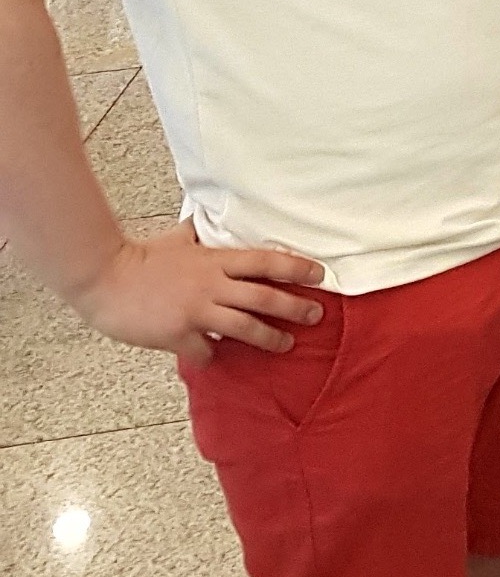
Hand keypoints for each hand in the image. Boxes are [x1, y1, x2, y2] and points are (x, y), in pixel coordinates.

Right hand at [73, 222, 325, 361]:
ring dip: (269, 337)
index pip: (267, 261)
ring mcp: (196, 311)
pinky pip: (205, 350)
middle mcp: (212, 285)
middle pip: (264, 297)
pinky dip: (213, 355)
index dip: (296, 268)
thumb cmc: (138, 258)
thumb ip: (198, 234)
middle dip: (295, 307)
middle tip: (316, 315)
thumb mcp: (177, 239)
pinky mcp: (177, 334)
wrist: (103, 278)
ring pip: (245, 327)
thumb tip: (204, 219)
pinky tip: (217, 357)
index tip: (320, 275)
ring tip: (286, 344)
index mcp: (215, 260)